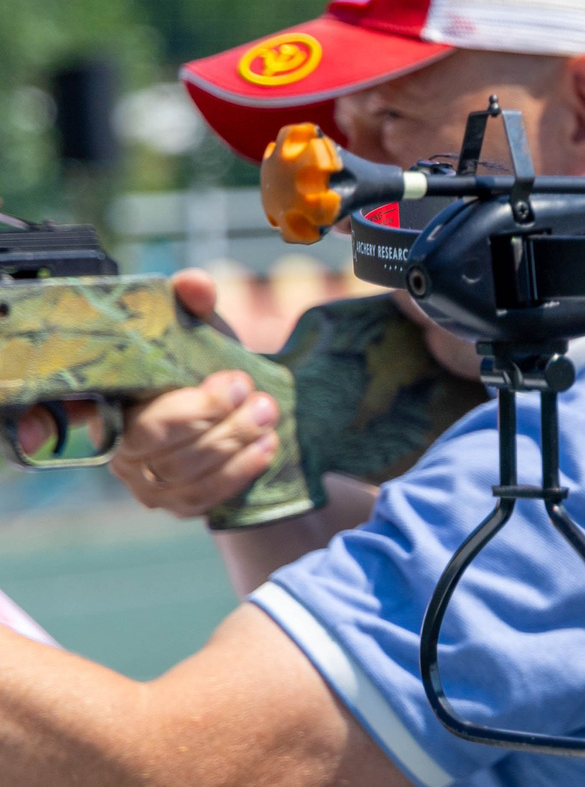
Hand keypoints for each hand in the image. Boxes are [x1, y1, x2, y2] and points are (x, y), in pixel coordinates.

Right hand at [106, 270, 280, 518]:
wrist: (238, 413)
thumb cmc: (207, 369)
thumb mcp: (204, 333)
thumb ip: (195, 306)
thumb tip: (194, 282)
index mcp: (114, 405)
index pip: (115, 414)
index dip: (159, 410)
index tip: (224, 382)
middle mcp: (120, 449)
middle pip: (160, 443)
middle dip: (216, 419)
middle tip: (259, 398)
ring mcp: (146, 482)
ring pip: (184, 471)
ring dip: (234, 443)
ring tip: (270, 417)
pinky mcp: (177, 505)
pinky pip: (203, 496)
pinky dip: (238, 473)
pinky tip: (266, 448)